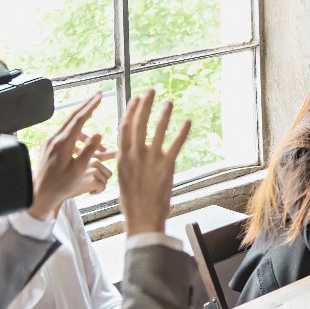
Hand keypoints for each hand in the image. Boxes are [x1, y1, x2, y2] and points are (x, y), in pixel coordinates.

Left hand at [28, 93, 102, 221]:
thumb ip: (88, 151)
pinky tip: (84, 149)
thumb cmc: (60, 186)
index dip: (91, 107)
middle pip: (73, 117)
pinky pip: (65, 136)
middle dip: (86, 106)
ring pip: (70, 128)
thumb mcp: (78, 170)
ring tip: (99, 145)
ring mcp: (50, 142)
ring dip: (85, 130)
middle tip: (98, 96)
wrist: (39, 195)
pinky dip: (77, 138)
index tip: (100, 97)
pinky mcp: (48, 147)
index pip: (79, 119)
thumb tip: (97, 134)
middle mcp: (55, 139)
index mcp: (63, 144)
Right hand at [71, 139, 116, 198]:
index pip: (104, 155)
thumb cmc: (70, 177)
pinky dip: (97, 191)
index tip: (115, 156)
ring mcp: (92, 169)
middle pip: (107, 173)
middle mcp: (91, 160)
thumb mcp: (82, 163)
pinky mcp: (93, 180)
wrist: (55, 189)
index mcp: (89, 155)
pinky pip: (102, 187)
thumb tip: (117, 152)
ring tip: (87, 185)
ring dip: (98, 185)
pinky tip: (88, 191)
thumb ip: (99, 156)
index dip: (111, 155)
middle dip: (100, 179)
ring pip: (105, 180)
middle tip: (89, 182)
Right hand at [117, 90, 190, 235]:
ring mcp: (151, 159)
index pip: (125, 127)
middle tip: (151, 90)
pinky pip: (175, 144)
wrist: (142, 218)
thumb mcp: (123, 178)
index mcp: (122, 157)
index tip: (136, 98)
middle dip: (146, 105)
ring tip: (169, 101)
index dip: (131, 111)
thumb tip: (130, 151)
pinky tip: (187, 121)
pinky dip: (182, 132)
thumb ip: (127, 161)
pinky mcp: (166, 166)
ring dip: (164, 114)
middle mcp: (135, 154)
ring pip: (158, 130)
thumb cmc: (132, 202)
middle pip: (139, 123)